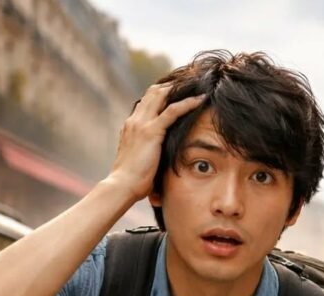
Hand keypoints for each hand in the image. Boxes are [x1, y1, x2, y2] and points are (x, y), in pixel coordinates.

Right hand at [107, 83, 205, 200]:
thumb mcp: (139, 161)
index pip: (147, 102)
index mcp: (131, 126)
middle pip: (153, 92)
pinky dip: (188, 103)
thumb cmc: (132, 181)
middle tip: (191, 81)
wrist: (122, 186)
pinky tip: (201, 99)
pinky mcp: (151, 131)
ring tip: (198, 85)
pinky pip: (172, 111)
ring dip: (180, 88)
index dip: (162, 94)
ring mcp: (142, 124)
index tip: (178, 91)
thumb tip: (159, 158)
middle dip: (172, 85)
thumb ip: (148, 152)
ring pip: (161, 95)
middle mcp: (135, 120)